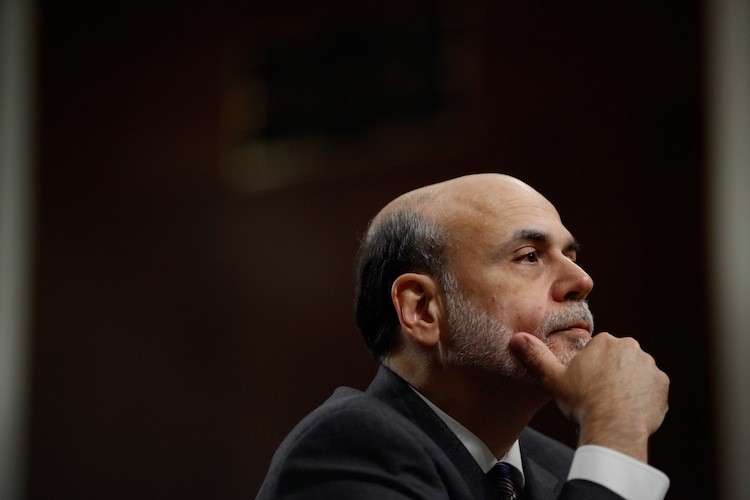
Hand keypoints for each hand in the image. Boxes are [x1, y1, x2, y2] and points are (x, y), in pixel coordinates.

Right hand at [509, 331, 668, 461]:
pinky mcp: (662, 385)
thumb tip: (516, 338)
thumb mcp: (552, 379)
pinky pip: (651, 388)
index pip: (597, 350)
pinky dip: (642, 397)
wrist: (613, 428)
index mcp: (604, 341)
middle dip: (610, 372)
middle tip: (597, 394)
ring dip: (627, 384)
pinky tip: (628, 410)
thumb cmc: (582, 402)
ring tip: (613, 404)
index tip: (584, 384)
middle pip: (617, 358)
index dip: (589, 368)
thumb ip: (536, 356)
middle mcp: (630, 347)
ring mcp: (649, 366)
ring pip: (635, 372)